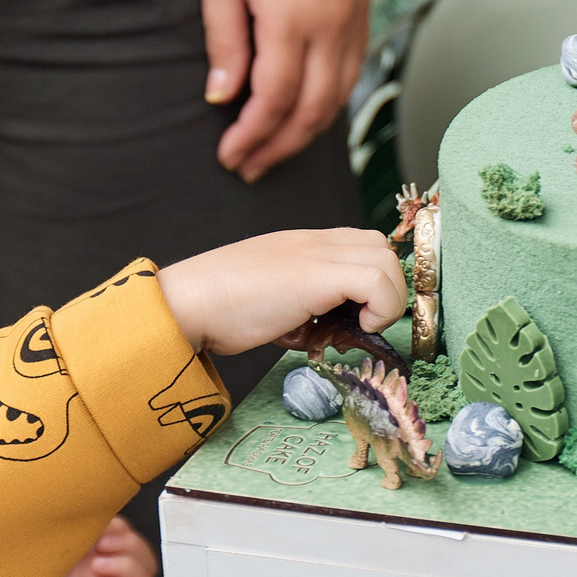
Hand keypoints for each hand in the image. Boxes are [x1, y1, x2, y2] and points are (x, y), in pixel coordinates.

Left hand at [46, 517, 157, 576]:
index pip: (137, 542)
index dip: (127, 534)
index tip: (105, 529)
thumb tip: (106, 514)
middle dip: (131, 549)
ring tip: (98, 568)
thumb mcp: (65, 539)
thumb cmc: (39, 569)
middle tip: (101, 547)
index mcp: (107, 556)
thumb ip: (88, 525)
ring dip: (129, 571)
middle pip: (149, 563)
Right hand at [156, 227, 404, 356]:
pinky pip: (378, 282)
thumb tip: (324, 334)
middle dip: (384, 289)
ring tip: (353, 329)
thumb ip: (302, 309)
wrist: (188, 303)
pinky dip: (379, 309)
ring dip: (384, 301)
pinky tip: (350, 330)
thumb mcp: (272, 302)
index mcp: (305, 246)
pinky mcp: (318, 275)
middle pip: (381, 248)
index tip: (355, 318)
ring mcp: (318, 254)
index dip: (372, 282)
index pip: (363, 246)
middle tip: (358, 324)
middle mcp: (315, 242)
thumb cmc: (219, 310)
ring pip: (387, 261)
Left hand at [199, 0, 370, 182]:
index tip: (229, 156)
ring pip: (338, 96)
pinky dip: (329, 99)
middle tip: (249, 166)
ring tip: (275, 147)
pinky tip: (307, 107)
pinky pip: (352, 69)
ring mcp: (354, 17)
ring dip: (306, 130)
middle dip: (278, 146)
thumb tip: (221, 95)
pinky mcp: (363, 4)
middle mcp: (331, 26)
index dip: (251, 137)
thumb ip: (223, 38)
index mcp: (291, 20)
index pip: (273, 101)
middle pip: (311, 111)